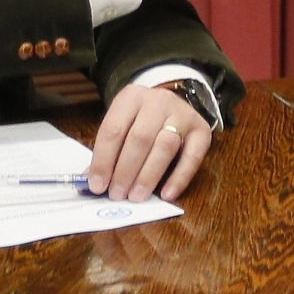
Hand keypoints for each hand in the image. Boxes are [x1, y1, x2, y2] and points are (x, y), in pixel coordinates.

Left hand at [86, 83, 213, 200]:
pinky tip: (166, 195)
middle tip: (117, 194)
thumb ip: (108, 152)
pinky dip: (179, 178)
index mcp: (131, 97)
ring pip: (165, 146)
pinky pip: (193, 157)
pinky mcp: (202, 130)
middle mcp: (158, 101)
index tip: (97, 186)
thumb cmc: (140, 121)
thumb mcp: (121, 126)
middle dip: (125, 170)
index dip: (103, 160)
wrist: (172, 105)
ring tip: (136, 197)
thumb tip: (92, 184)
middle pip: (140, 138)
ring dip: (148, 175)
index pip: (113, 129)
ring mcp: (183, 114)